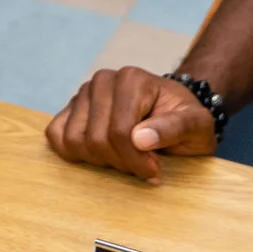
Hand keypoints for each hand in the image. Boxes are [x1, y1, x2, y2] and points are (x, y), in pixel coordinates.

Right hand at [45, 66, 215, 183]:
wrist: (173, 111)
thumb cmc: (185, 119)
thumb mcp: (196, 125)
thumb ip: (174, 129)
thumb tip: (140, 139)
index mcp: (132, 79)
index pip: (120, 132)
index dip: (136, 161)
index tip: (154, 171)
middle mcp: (103, 80)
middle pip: (96, 139)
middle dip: (120, 163)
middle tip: (142, 166)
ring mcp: (84, 93)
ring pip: (75, 141)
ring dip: (100, 160)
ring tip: (124, 158)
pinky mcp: (71, 108)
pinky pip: (56, 135)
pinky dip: (74, 152)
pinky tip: (100, 155)